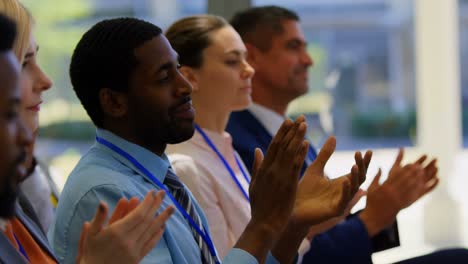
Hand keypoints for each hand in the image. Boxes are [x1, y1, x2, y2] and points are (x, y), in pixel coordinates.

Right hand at [76, 190, 174, 263]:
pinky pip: (151, 243)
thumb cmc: (92, 251)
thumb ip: (99, 217)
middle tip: (163, 193)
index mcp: (117, 232)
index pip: (138, 214)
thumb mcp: (91, 233)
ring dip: (163, 217)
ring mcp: (135, 250)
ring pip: (152, 230)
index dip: (147, 202)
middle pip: (147, 220)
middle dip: (156, 205)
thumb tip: (103, 202)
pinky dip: (158, 234)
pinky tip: (163, 226)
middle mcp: (128, 241)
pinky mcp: (138, 258)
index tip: (152, 192)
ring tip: (172, 207)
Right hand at [235, 116, 308, 261]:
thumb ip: (256, 166)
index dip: (282, 132)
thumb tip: (257, 150)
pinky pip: (295, 165)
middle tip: (300, 117)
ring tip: (304, 124)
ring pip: (289, 152)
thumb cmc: (260, 206)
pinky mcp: (288, 184)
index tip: (289, 121)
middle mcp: (270, 169)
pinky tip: (306, 143)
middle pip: (281, 145)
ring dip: (297, 137)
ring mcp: (279, 176)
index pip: (273, 146)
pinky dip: (300, 153)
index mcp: (263, 169)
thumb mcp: (254, 184)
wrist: (264, 223)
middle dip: (291, 130)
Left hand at [270, 137, 370, 263]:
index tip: (367, 150)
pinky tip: (345, 180)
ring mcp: (340, 202)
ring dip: (355, 177)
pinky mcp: (334, 211)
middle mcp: (344, 192)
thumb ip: (325, 155)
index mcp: (341, 183)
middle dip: (361, 166)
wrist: (292, 207)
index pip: (357, 170)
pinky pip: (344, 200)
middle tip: (359, 154)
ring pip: (354, 189)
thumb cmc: (304, 190)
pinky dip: (346, 190)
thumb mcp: (315, 169)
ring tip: (354, 164)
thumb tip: (333, 136)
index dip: (363, 161)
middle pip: (359, 178)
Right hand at [359, 149, 438, 235]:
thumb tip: (380, 167)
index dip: (405, 169)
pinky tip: (423, 186)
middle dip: (414, 173)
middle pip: (406, 181)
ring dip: (418, 181)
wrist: (374, 217)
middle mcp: (392, 193)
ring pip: (411, 188)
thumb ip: (376, 177)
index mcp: (385, 187)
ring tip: (424, 174)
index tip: (411, 164)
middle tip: (421, 167)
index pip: (397, 176)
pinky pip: (412, 197)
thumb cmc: (371, 202)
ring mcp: (398, 199)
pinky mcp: (402, 205)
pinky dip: (418, 191)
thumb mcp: (371, 188)